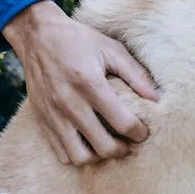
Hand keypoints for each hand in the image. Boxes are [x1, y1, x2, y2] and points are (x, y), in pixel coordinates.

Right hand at [3, 0, 158, 165]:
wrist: (37, 36)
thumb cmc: (78, 40)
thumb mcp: (110, 49)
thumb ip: (136, 74)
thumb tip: (157, 99)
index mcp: (89, 83)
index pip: (122, 123)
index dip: (139, 132)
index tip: (143, 131)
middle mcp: (70, 103)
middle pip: (103, 146)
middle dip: (122, 150)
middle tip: (129, 143)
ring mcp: (53, 115)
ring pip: (80, 157)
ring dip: (98, 157)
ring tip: (107, 145)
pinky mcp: (42, 121)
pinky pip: (61, 153)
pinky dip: (77, 155)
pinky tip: (87, 142)